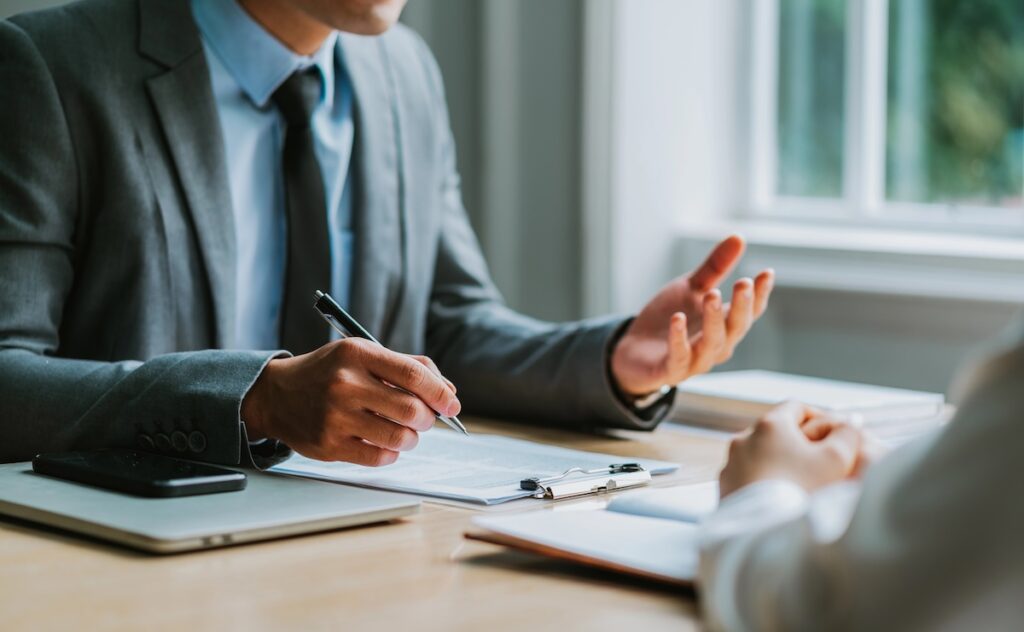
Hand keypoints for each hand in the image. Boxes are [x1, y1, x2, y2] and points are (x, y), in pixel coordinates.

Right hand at [241, 338, 459, 465]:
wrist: (277, 395)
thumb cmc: (329, 373)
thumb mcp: (363, 354)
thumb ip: (407, 367)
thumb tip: (448, 391)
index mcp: (357, 354)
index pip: (414, 375)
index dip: (441, 393)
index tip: (452, 405)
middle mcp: (345, 384)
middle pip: (411, 410)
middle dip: (428, 419)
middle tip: (425, 419)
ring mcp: (335, 416)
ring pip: (399, 437)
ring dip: (411, 438)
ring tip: (403, 431)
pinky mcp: (329, 445)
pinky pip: (379, 457)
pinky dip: (391, 453)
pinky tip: (383, 442)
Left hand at [610, 235, 773, 396]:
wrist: (633, 351)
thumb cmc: (668, 320)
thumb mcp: (690, 288)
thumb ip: (714, 268)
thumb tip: (739, 237)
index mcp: (724, 326)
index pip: (750, 311)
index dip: (760, 294)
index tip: (767, 273)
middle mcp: (716, 346)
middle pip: (735, 328)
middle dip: (741, 306)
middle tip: (743, 283)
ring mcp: (695, 360)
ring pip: (712, 344)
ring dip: (713, 320)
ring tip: (712, 295)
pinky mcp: (670, 370)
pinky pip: (678, 356)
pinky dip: (679, 339)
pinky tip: (678, 319)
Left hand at [719, 401, 862, 498]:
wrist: (765, 533)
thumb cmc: (803, 491)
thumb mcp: (836, 459)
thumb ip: (847, 434)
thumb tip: (851, 422)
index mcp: (770, 425)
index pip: (795, 408)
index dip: (819, 417)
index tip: (833, 434)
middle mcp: (743, 439)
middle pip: (775, 432)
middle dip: (798, 443)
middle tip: (820, 462)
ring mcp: (730, 464)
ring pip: (759, 455)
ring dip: (779, 462)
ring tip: (800, 483)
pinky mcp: (724, 488)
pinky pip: (747, 477)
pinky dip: (763, 481)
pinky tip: (779, 498)